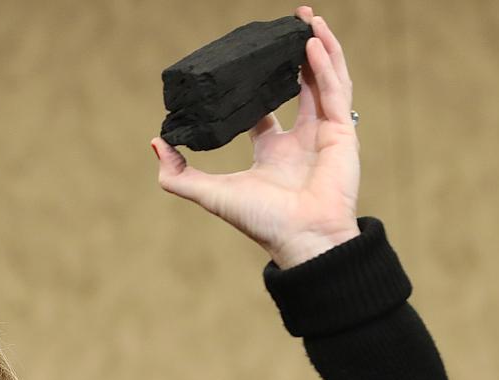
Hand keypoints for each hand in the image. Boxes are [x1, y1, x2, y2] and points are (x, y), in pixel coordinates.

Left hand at [151, 6, 359, 268]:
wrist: (302, 239)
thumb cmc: (262, 222)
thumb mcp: (210, 194)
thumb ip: (178, 175)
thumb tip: (156, 143)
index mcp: (273, 152)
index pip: (265, 110)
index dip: (256, 85)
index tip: (247, 62)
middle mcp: (300, 140)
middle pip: (300, 86)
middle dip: (294, 55)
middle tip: (286, 26)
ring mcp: (324, 134)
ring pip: (324, 80)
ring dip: (317, 48)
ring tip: (305, 18)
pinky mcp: (342, 132)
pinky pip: (335, 89)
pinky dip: (326, 64)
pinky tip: (312, 42)